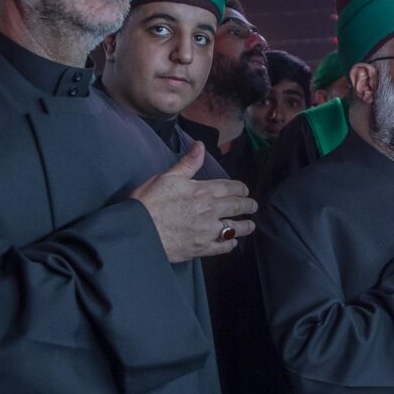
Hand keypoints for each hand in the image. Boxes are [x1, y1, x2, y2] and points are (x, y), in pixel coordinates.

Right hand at [130, 141, 257, 262]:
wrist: (140, 231)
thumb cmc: (150, 202)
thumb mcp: (167, 177)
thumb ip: (188, 163)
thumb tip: (200, 145)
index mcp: (203, 191)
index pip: (229, 187)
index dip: (240, 188)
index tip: (246, 190)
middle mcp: (210, 211)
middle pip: (236, 207)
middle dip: (247, 205)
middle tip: (254, 206)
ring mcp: (208, 231)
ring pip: (234, 228)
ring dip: (245, 226)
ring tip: (251, 225)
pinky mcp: (202, 248)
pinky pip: (222, 247)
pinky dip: (230, 244)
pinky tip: (233, 243)